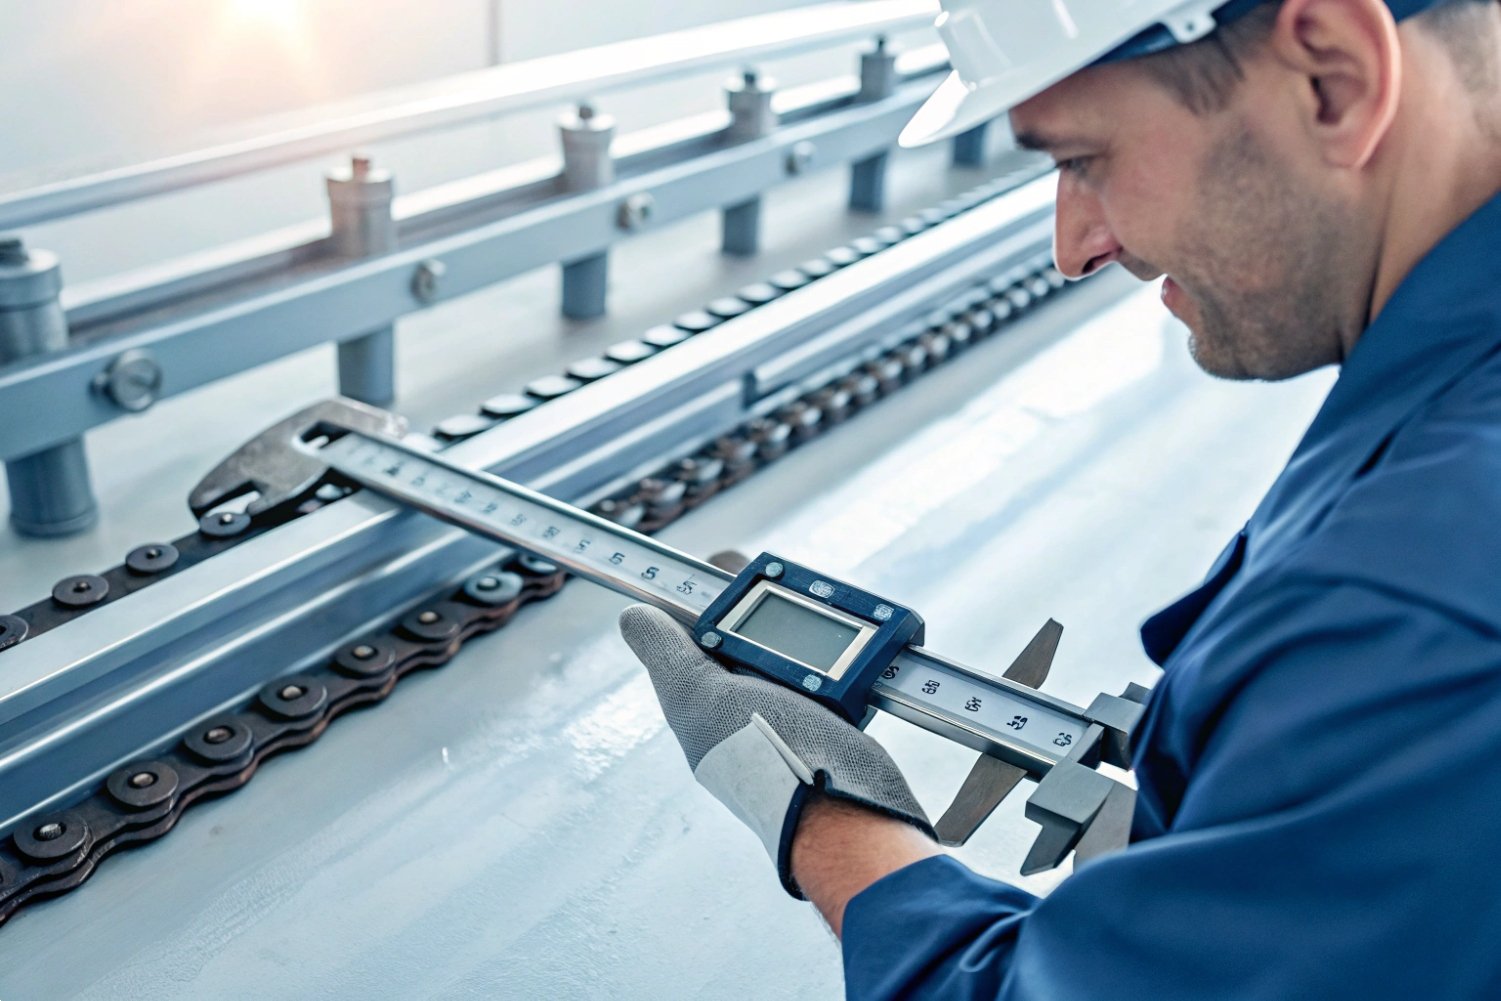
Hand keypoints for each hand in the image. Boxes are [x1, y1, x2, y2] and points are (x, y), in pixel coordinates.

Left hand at [619, 603, 933, 895]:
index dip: (703, 592)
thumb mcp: (700, 698)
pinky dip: (842, 647)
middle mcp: (739, 701)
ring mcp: (787, 707)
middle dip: (765, 602)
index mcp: (699, 695)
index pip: (690, 624)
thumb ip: (666, 655)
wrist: (843, 805)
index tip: (729, 568)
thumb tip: (632, 616)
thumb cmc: (766, 754)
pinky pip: (833, 662)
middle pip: (747, 625)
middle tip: (782, 588)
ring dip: (809, 622)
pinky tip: (852, 640)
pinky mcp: (832, 712)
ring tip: (822, 615)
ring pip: (793, 640)